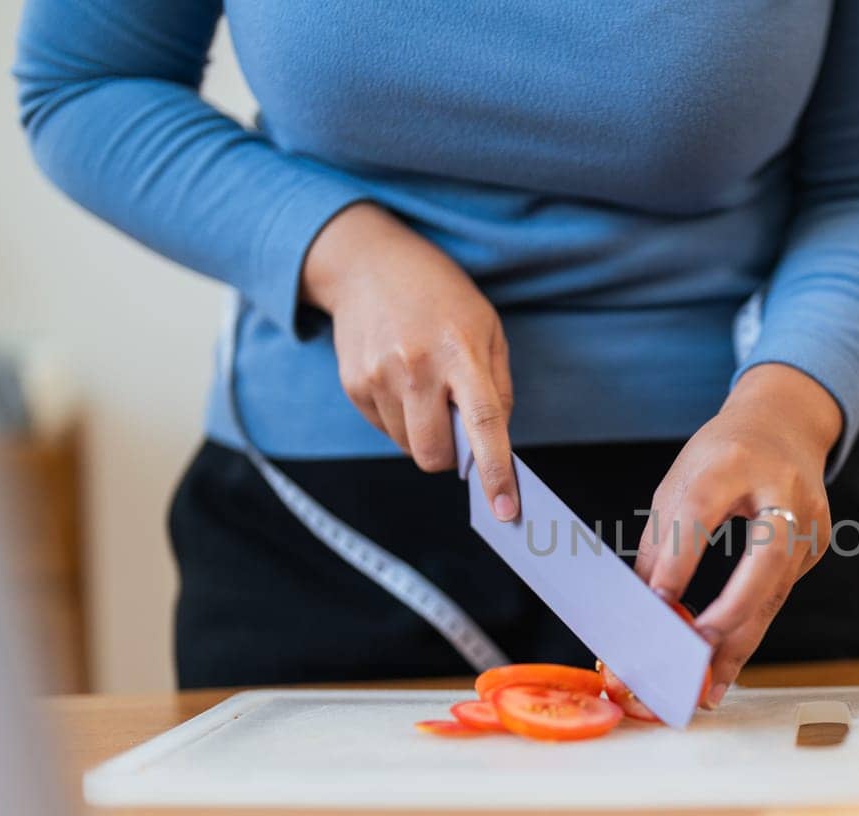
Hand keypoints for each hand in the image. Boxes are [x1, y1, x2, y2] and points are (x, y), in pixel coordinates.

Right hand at [302, 202, 518, 517]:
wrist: (367, 264)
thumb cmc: (441, 297)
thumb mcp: (487, 329)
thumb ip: (497, 389)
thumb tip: (496, 446)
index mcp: (461, 352)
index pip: (483, 424)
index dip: (495, 473)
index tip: (505, 509)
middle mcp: (416, 367)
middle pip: (434, 454)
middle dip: (452, 458)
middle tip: (458, 429)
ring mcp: (378, 378)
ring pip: (409, 448)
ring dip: (425, 435)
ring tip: (427, 390)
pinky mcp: (353, 385)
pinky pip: (386, 430)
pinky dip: (401, 419)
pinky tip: (402, 381)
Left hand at [635, 364, 842, 706]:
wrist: (785, 424)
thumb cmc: (722, 456)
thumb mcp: (680, 482)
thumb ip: (662, 545)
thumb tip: (644, 611)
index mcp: (731, 462)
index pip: (701, 513)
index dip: (679, 562)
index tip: (658, 606)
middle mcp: (781, 489)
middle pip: (767, 557)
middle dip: (732, 611)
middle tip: (698, 653)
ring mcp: (809, 519)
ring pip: (776, 590)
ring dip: (740, 641)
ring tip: (708, 685)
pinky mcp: (817, 545)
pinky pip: (779, 595)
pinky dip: (750, 628)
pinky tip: (726, 662)